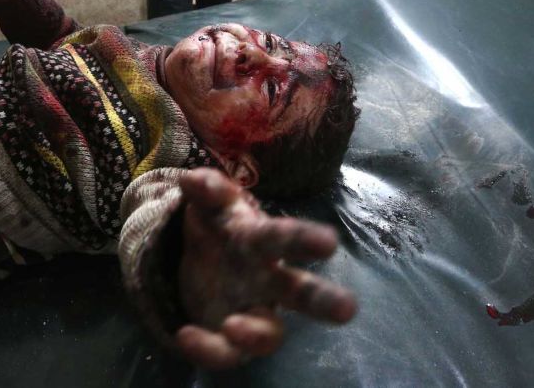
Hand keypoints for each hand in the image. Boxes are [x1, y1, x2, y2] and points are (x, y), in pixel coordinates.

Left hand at [176, 168, 356, 368]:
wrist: (199, 263)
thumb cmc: (219, 229)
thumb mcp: (211, 206)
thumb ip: (206, 192)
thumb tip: (194, 180)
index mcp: (262, 242)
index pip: (285, 238)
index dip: (305, 239)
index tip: (330, 241)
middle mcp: (269, 281)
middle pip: (302, 292)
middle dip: (325, 300)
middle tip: (348, 309)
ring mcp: (252, 312)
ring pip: (268, 333)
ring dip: (256, 335)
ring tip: (233, 327)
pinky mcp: (230, 340)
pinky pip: (225, 352)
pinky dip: (207, 350)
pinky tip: (186, 336)